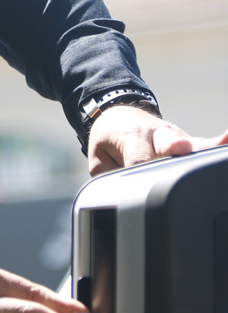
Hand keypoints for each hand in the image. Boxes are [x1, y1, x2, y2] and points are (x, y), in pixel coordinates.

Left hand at [87, 105, 227, 175]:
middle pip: (168, 145)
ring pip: (192, 145)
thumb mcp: (98, 156)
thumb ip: (106, 175)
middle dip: (174, 149)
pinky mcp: (191, 144)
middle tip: (181, 148)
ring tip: (221, 143)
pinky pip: (205, 146)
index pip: (137, 158)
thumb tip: (116, 196)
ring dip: (203, 148)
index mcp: (131, 137)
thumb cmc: (111, 137)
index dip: (140, 168)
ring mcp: (177, 138)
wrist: (121, 116)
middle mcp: (157, 135)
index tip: (144, 178)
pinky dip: (219, 144)